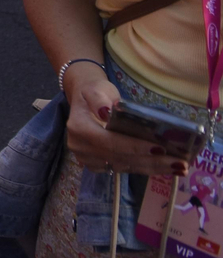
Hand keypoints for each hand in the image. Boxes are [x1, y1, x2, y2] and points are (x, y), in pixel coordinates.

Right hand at [63, 66, 191, 175]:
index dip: (133, 147)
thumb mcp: (96, 88)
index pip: (108, 141)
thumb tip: (106, 113)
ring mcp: (87, 159)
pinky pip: (123, 169)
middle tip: (179, 162)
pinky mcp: (97, 166)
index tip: (159, 148)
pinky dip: (145, 168)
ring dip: (152, 168)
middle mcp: (80, 147)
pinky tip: (164, 168)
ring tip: (178, 167)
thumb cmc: (95, 92)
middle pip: (119, 157)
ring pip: (124, 166)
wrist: (85, 101)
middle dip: (151, 161)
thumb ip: (99, 99)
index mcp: (78, 128)